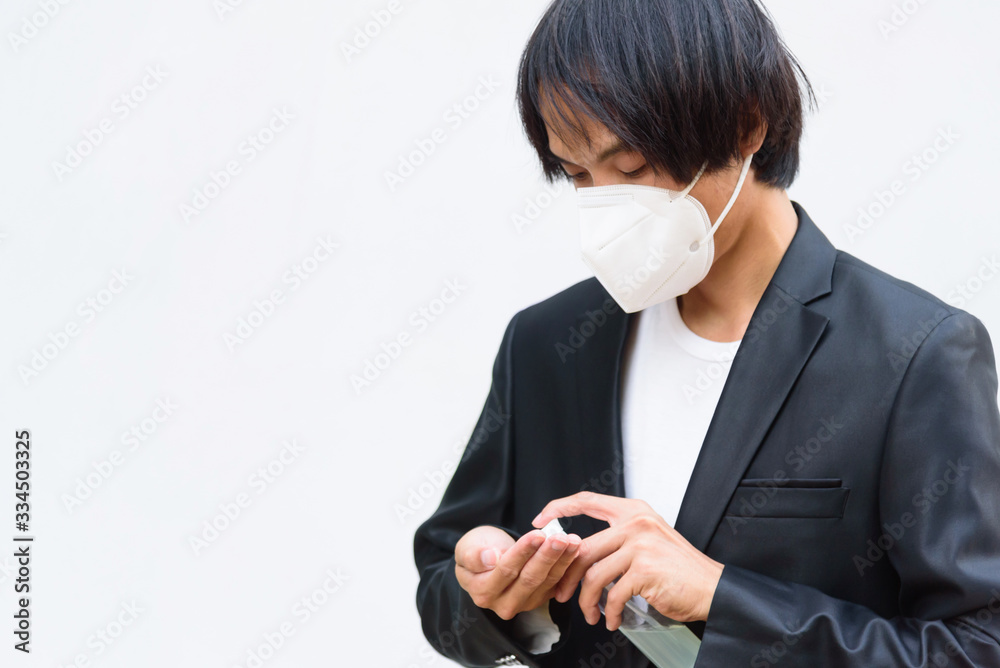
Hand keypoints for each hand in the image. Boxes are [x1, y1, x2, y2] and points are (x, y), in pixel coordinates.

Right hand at [454, 525, 581, 619]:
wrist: (485, 559)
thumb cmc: (476, 550)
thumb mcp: (466, 548)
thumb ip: (474, 556)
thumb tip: (491, 558)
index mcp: (483, 592)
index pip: (506, 570)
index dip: (523, 552)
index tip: (538, 534)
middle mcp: (504, 604)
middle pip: (530, 579)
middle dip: (548, 557)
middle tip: (562, 538)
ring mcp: (524, 604)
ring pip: (546, 582)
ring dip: (562, 561)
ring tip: (573, 541)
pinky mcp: (539, 599)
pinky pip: (556, 583)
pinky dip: (567, 566)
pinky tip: (575, 550)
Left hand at [532, 492, 723, 629]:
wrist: (712, 588)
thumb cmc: (679, 570)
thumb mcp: (648, 540)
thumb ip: (618, 539)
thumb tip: (580, 554)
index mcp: (633, 511)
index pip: (587, 500)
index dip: (559, 508)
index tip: (541, 521)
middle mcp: (636, 522)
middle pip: (583, 548)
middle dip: (566, 576)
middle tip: (562, 593)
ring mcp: (640, 544)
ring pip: (593, 574)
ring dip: (587, 601)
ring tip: (592, 614)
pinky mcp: (644, 569)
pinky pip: (613, 595)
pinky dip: (609, 612)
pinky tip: (612, 619)